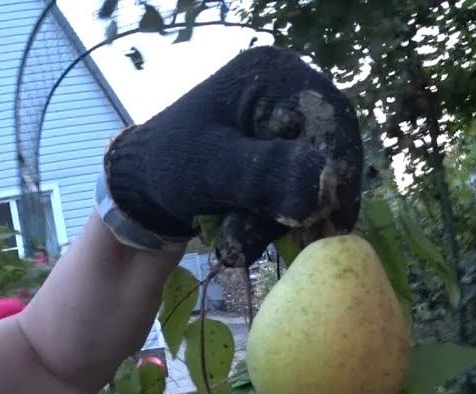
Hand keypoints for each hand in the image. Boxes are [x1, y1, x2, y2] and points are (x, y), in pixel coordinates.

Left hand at [103, 46, 363, 266]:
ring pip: (311, 179)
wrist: (134, 193)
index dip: (341, 168)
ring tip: (236, 236)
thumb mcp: (214, 169)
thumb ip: (267, 173)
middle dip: (303, 201)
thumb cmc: (166, 167)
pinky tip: (238, 232)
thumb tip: (324, 185)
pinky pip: (294, 194)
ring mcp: (278, 129)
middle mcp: (283, 94)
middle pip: (326, 151)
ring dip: (279, 218)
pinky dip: (271, 221)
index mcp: (271, 74)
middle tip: (291, 239)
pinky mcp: (272, 161)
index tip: (334, 216)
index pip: (331, 117)